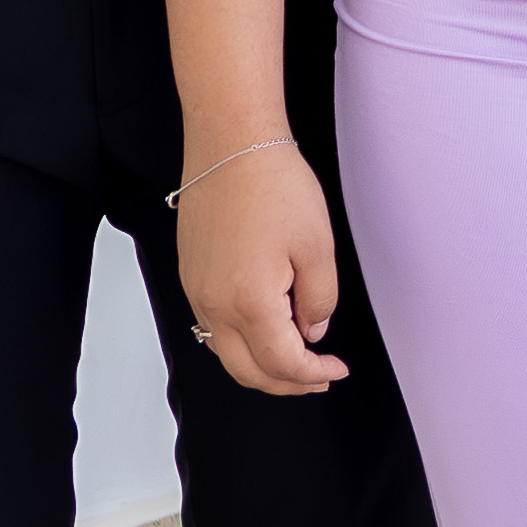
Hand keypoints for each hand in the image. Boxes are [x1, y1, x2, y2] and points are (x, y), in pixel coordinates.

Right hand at [173, 136, 350, 395]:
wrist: (231, 143)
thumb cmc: (274, 184)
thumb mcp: (318, 247)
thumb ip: (319, 301)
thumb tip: (311, 331)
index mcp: (248, 302)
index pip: (282, 363)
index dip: (313, 374)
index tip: (336, 369)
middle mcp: (214, 304)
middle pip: (247, 372)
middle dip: (286, 383)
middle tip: (318, 376)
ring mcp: (196, 290)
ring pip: (225, 353)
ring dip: (260, 365)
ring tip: (294, 357)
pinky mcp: (191, 274)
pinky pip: (211, 326)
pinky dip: (239, 342)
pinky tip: (264, 329)